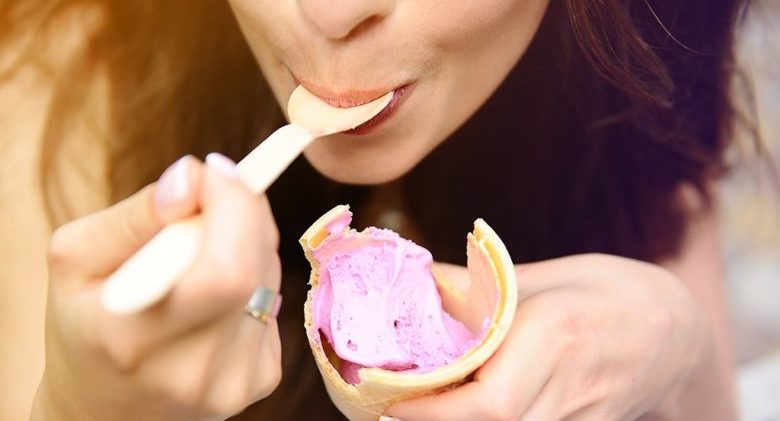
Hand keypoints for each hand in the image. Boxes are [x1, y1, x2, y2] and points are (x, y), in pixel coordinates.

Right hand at [31, 154, 281, 420]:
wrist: (104, 408)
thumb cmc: (84, 325)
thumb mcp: (76, 260)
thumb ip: (135, 215)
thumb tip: (193, 178)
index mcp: (134, 342)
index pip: (223, 272)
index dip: (234, 208)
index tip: (213, 172)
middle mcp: (194, 373)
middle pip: (255, 270)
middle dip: (242, 212)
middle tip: (212, 197)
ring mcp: (233, 383)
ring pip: (269, 279)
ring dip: (247, 243)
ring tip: (202, 251)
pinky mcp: (260, 382)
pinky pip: (272, 303)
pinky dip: (251, 278)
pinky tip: (215, 293)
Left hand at [385, 254, 706, 419]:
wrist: (676, 331)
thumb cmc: (609, 292)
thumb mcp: (547, 275)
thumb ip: (482, 287)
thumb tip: (417, 282)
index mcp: (553, 336)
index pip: (486, 401)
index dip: (431, 412)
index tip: (388, 399)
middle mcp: (567, 386)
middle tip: (391, 403)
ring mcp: (580, 419)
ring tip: (420, 404)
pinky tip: (462, 408)